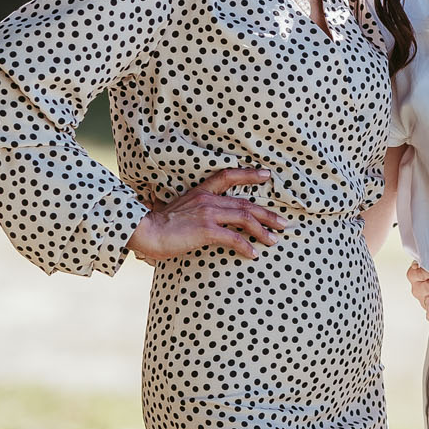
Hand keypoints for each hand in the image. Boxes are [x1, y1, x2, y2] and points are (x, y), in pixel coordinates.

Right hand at [127, 167, 287, 263]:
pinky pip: (234, 238)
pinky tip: (254, 254)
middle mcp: (208, 199)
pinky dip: (247, 246)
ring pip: (245, 219)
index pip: (228, 175)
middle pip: (246, 203)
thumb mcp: (179, 210)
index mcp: (201, 192)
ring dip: (263, 230)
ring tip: (274, 240)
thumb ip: (195, 211)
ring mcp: (208, 214)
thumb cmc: (158, 225)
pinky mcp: (207, 230)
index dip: (249, 174)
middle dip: (268, 214)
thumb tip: (205, 222)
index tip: (267, 174)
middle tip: (283, 223)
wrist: (145, 231)